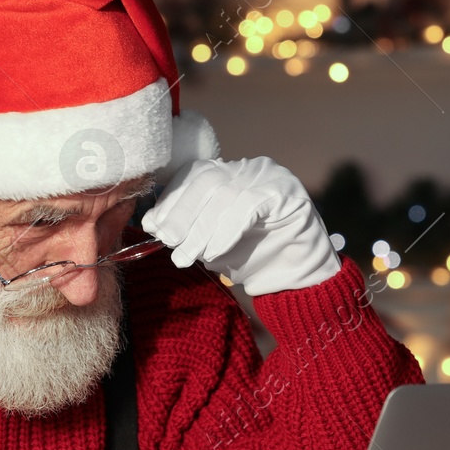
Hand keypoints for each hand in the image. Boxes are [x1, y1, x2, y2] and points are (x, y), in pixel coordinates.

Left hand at [141, 156, 341, 295]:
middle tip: (168, 243)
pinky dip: (227, 231)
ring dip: (201, 228)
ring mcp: (270, 177)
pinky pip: (249, 206)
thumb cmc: (253, 260)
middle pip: (205, 181)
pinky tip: (215, 252)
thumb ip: (188, 229)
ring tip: (189, 256)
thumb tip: (153, 224)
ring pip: (225, 194)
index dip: (171, 199)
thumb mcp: (211, 243)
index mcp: (230, 174)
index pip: (193, 175)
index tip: (152, 225)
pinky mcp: (287, 192)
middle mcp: (249, 169)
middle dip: (181, 213)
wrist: (297, 281)